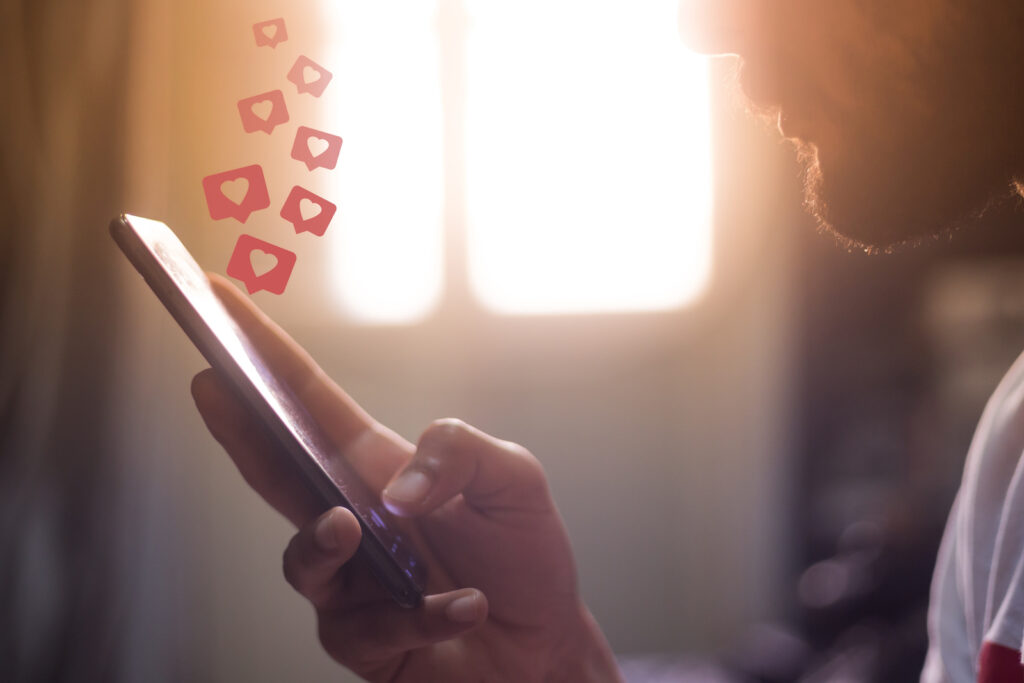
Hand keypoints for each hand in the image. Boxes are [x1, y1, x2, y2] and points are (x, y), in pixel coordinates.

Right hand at [190, 274, 621, 682]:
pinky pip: (370, 628)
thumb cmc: (522, 556)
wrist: (544, 644)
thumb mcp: (513, 480)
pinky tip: (464, 605)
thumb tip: (394, 493)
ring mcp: (351, 582)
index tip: (220, 304)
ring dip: (320, 540)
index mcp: (377, 468)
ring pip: (302, 559)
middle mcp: (352, 518)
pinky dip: (420, 613)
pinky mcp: (366, 641)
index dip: (264, 354)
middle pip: (276, 467)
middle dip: (238, 424)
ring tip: (349, 526)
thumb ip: (460, 453)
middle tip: (212, 383)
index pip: (309, 403)